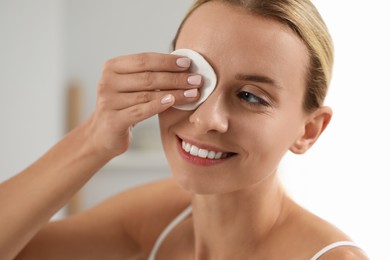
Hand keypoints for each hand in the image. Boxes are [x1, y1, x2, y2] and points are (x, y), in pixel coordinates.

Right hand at [86, 52, 200, 158]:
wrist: (104, 133)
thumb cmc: (125, 106)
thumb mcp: (132, 86)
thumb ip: (149, 74)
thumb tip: (183, 66)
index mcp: (112, 67)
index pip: (144, 60)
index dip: (167, 61)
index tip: (188, 63)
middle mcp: (107, 82)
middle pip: (148, 77)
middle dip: (176, 78)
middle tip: (196, 79)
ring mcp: (108, 101)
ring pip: (148, 95)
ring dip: (175, 93)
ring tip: (193, 93)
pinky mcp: (114, 120)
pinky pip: (141, 111)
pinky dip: (158, 105)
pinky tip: (173, 101)